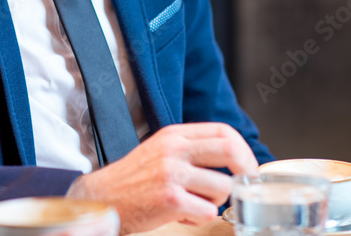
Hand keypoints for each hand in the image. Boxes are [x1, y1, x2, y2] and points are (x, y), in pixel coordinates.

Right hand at [64, 122, 257, 233]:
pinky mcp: (170, 199)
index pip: (223, 131)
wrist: (103, 198)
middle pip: (230, 151)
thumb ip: (190, 148)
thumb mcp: (160, 150)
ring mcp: (172, 173)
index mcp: (174, 134)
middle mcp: (174, 150)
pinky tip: (183, 216)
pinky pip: (208, 211)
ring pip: (223, 188)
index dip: (243, 150)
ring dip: (214, 202)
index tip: (247, 166)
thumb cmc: (133, 178)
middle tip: (245, 184)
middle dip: (246, 170)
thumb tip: (231, 156)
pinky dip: (199, 219)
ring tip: (194, 204)